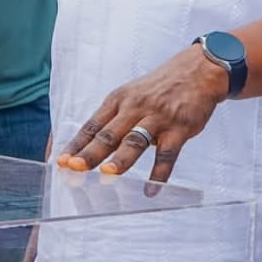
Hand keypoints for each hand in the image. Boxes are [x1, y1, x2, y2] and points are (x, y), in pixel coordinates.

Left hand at [56, 45, 228, 183]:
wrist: (199, 71)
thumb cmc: (159, 88)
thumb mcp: (132, 95)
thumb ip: (114, 119)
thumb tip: (88, 146)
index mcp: (119, 100)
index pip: (92, 126)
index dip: (76, 144)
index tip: (61, 161)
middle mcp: (135, 108)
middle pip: (108, 134)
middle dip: (90, 153)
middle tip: (74, 168)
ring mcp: (157, 118)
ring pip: (135, 141)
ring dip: (121, 159)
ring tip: (107, 174)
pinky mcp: (180, 128)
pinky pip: (168, 154)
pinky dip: (159, 174)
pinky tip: (151, 190)